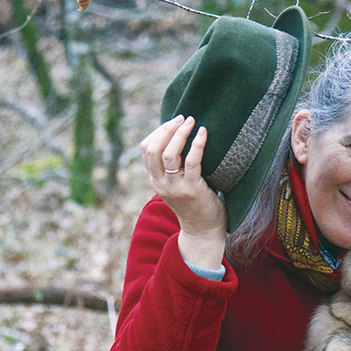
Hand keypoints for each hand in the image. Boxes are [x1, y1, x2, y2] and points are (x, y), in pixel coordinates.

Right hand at [140, 116, 226, 267]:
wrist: (203, 231)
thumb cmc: (195, 204)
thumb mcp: (176, 184)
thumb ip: (173, 166)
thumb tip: (180, 136)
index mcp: (155, 180)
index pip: (146, 149)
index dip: (158, 131)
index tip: (174, 122)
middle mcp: (161, 184)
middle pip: (154, 148)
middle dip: (167, 128)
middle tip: (183, 118)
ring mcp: (175, 187)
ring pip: (169, 154)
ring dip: (180, 134)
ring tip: (192, 122)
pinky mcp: (192, 190)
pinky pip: (192, 161)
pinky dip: (197, 144)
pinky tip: (203, 133)